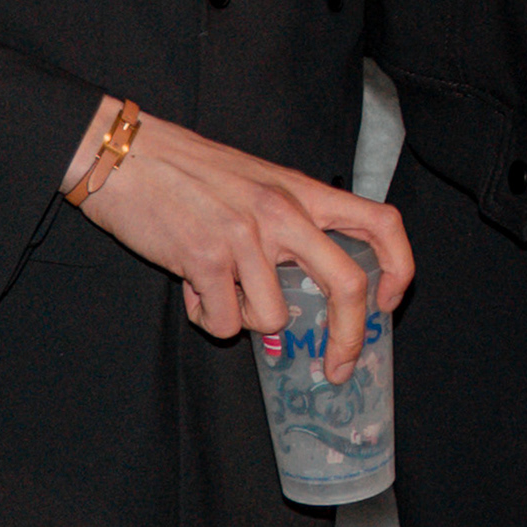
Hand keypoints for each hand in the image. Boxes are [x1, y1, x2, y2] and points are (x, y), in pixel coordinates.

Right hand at [71, 106, 412, 382]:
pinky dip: (210, 320)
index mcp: (303, 192)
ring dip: (247, 320)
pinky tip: (193, 291)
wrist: (128, 157)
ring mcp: (246, 237)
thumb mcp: (259, 182)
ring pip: (275, 318)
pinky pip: (224, 323)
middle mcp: (283, 213)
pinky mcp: (204, 259)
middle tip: (337, 368)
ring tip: (220, 290)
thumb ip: (290, 221)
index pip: (379, 222)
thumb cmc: (191, 173)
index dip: (399, 265)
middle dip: (349, 338)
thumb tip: (309, 285)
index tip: (388, 301)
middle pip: (347, 285)